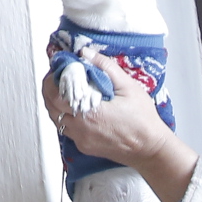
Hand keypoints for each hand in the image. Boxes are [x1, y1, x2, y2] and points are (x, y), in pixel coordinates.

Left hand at [51, 50, 201, 201]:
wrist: (150, 149)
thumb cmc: (143, 120)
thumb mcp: (128, 86)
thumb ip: (105, 67)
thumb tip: (85, 53)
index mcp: (89, 112)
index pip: (55, 94)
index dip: (53, 78)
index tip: (58, 67)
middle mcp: (80, 128)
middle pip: (51, 106)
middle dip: (50, 88)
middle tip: (58, 75)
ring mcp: (81, 140)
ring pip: (56, 119)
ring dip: (55, 103)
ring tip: (64, 89)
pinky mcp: (84, 147)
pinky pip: (66, 129)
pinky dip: (64, 116)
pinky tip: (74, 106)